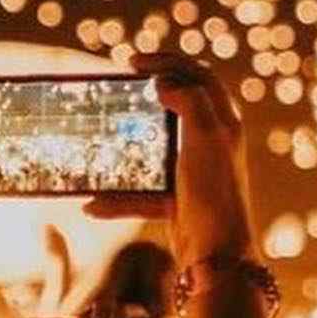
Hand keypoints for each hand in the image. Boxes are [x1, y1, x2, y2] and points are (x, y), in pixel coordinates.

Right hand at [85, 56, 257, 267]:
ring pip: (154, 151)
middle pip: (178, 107)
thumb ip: (189, 101)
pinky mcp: (178, 202)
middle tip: (118, 86)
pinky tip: (92, 205)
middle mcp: (212, 144)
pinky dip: (118, 200)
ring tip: (99, 137)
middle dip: (147, 95)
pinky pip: (142, 195)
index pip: (199, 76)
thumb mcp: (206, 137)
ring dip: (124, 149)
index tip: (132, 62)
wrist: (216, 255)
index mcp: (224, 123)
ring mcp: (194, 173)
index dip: (168, 61)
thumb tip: (165, 82)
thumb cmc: (214, 192)